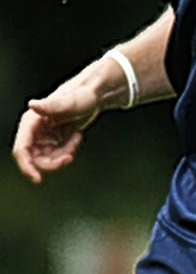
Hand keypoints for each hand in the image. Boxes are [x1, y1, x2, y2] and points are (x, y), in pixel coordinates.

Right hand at [13, 69, 111, 183]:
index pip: (22, 150)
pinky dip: (69, 149)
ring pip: (47, 158)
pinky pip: (57, 154)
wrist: (95, 94)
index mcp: (31, 122)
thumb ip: (52, 105)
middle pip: (34, 158)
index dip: (26, 166)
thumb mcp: (71, 102)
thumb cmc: (83, 95)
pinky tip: (78, 136)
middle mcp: (34, 130)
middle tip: (69, 157)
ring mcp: (44, 135)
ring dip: (63, 154)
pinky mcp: (54, 138)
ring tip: (77, 138)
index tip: (38, 179)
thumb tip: (33, 105)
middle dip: (51, 163)